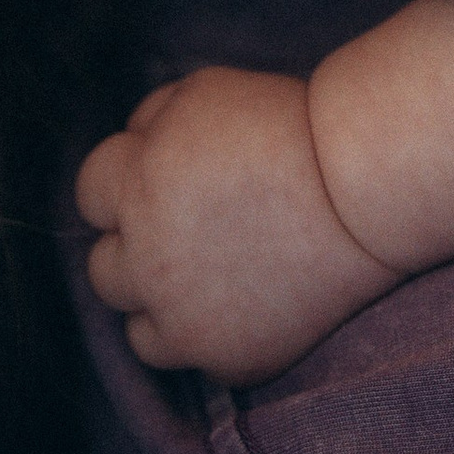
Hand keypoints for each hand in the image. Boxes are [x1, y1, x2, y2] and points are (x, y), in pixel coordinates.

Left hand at [75, 66, 401, 383]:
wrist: (363, 190)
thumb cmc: (288, 126)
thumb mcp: (204, 92)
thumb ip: (150, 122)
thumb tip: (132, 148)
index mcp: (133, 186)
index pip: (90, 196)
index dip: (127, 184)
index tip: (165, 183)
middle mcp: (145, 259)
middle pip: (105, 268)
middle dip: (139, 248)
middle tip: (190, 233)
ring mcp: (183, 319)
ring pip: (136, 329)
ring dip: (160, 304)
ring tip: (207, 279)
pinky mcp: (226, 359)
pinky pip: (188, 361)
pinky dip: (204, 339)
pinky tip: (237, 309)